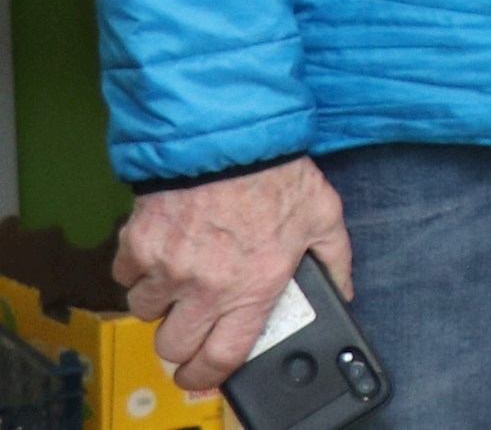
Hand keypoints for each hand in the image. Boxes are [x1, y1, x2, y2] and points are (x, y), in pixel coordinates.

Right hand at [114, 159, 349, 393]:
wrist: (228, 138)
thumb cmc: (278, 177)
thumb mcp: (324, 218)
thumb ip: (334, 261)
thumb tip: (343, 291)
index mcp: (251, 289)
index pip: (219, 359)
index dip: (206, 375)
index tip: (201, 374)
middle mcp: (205, 287)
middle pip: (172, 347)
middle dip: (179, 341)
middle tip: (191, 324)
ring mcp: (166, 268)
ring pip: (144, 310)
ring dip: (160, 300)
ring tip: (182, 275)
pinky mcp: (138, 244)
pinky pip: (126, 275)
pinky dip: (139, 268)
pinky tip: (163, 249)